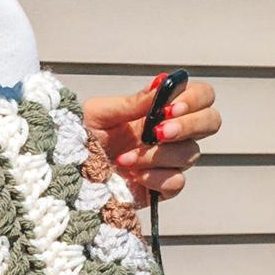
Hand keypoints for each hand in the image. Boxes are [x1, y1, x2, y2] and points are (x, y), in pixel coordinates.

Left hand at [83, 74, 221, 206]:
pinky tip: (133, 176)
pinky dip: (157, 178)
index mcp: (159, 110)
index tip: (169, 108)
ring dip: (157, 155)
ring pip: (190, 154)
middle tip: (159, 132)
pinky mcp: (159, 189)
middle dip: (190, 125)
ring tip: (124, 158)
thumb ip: (132, 102)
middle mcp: (169, 134)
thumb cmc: (76, 138)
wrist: (63, 174)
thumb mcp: (98, 113)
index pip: (201, 96)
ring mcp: (167, 162)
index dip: (195, 99)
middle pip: (211, 122)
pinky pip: (177, 182)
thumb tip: (162, 85)